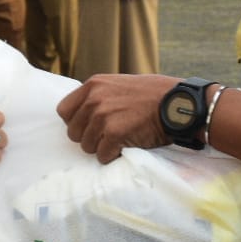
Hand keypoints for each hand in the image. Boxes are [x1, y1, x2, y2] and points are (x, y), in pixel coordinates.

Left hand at [56, 72, 177, 162]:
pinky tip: (126, 147)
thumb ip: (99, 96)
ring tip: (120, 140)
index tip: (89, 127)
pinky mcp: (114, 134)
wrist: (176, 103)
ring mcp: (103, 117)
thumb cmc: (152, 95)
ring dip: (102, 148)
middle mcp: (93, 100)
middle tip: (109, 136)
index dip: (75, 122)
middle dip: (89, 138)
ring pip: (87, 146)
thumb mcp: (118, 85)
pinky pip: (102, 156)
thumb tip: (82, 116)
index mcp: (92, 86)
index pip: (63, 111)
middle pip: (73, 132)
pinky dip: (113, 156)